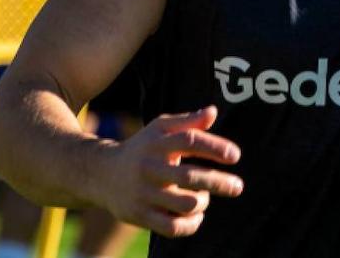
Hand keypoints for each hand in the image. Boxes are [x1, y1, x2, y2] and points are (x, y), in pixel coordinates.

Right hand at [98, 105, 242, 236]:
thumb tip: (213, 112)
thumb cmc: (142, 148)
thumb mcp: (160, 128)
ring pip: (185, 204)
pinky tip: (197, 216)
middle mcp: (150, 167)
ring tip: (205, 198)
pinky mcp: (140, 215)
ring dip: (203, 202)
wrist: (101, 173)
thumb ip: (188, 122)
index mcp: (157, 143)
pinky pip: (173, 227)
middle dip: (218, 182)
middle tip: (238, 186)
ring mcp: (144, 193)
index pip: (189, 141)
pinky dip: (192, 224)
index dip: (215, 147)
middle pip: (189, 176)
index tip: (235, 156)